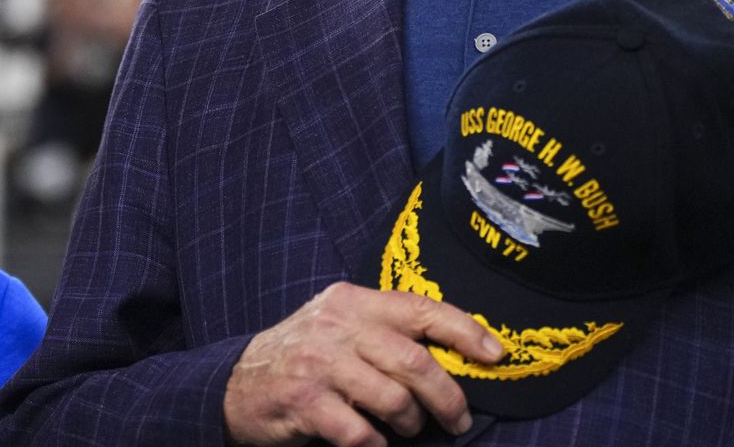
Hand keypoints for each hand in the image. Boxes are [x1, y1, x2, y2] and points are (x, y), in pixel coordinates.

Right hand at [223, 282, 503, 446]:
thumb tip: (455, 356)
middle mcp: (336, 325)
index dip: (465, 331)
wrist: (237, 384)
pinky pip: (362, 433)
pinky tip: (372, 441)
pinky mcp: (304, 401)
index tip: (496, 356)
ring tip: (407, 429)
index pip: (421, 308)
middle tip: (458, 420)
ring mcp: (318, 364)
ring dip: (410, 423)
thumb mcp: (340, 327)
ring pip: (394, 400)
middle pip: (414, 362)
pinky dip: (377, 444)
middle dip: (448, 397)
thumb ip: (385, 332)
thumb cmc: (304, 357)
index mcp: (352, 301)